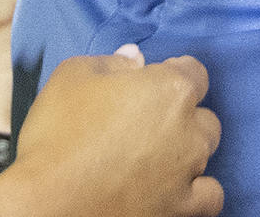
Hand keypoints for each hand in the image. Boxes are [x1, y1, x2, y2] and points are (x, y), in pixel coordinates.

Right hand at [0, 45, 221, 216]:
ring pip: (205, 154)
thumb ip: (112, 61)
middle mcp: (190, 129)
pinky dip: (194, 189)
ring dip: (186, 151)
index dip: (172, 73)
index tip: (151, 83)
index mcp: (169, 89)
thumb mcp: (72, 76)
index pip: (194, 72)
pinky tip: (172, 187)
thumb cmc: (58, 134)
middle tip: (144, 123)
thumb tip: (135, 58)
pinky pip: (208, 195)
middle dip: (181, 115)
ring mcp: (190, 172)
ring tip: (153, 157)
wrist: (51, 202)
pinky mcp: (183, 207)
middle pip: (202, 116)